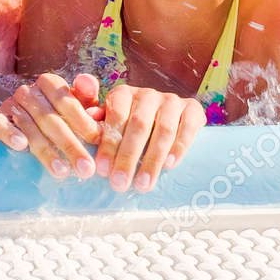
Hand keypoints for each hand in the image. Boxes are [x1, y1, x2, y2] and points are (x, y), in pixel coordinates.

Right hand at [0, 73, 103, 179]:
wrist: (24, 126)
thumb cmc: (59, 118)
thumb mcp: (76, 107)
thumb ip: (86, 97)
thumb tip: (89, 82)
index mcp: (48, 83)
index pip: (65, 100)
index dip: (82, 120)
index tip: (97, 141)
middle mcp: (28, 91)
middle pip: (50, 118)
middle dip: (70, 145)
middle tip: (86, 169)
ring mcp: (10, 104)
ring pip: (29, 127)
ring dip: (46, 151)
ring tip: (62, 172)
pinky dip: (9, 133)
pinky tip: (20, 146)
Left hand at [92, 78, 206, 192]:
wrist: (168, 119)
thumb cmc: (129, 127)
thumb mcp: (109, 123)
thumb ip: (96, 122)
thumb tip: (85, 121)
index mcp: (123, 94)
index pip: (115, 117)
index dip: (109, 145)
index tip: (102, 171)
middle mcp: (148, 94)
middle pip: (139, 125)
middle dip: (128, 157)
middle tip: (120, 184)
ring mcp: (172, 100)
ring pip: (164, 130)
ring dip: (153, 160)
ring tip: (143, 185)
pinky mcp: (193, 109)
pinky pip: (188, 127)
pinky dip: (179, 147)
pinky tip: (169, 166)